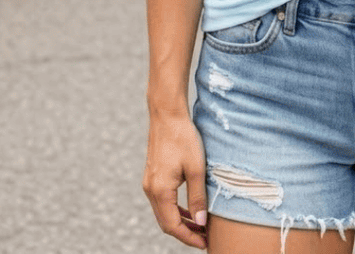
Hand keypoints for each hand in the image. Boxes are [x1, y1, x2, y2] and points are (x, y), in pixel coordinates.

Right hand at [143, 110, 208, 248]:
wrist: (167, 114)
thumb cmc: (183, 138)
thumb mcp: (196, 168)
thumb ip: (197, 197)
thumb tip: (200, 223)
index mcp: (160, 191)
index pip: (173, 226)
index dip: (189, 237)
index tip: (204, 243)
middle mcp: (151, 190)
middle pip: (166, 222)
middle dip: (185, 233)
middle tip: (204, 237)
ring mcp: (150, 182)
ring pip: (163, 212)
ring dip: (180, 221)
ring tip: (199, 226)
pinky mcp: (153, 175)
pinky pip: (162, 200)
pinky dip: (175, 209)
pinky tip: (188, 209)